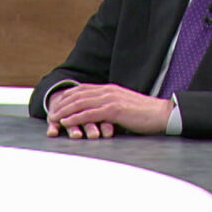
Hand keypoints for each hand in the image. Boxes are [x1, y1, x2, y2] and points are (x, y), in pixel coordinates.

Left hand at [46, 83, 173, 138]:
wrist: (162, 114)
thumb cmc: (145, 114)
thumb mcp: (124, 107)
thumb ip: (110, 107)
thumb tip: (99, 114)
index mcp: (109, 89)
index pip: (82, 89)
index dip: (67, 96)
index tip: (56, 103)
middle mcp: (107, 91)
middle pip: (77, 94)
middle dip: (61, 104)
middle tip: (50, 113)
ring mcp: (110, 99)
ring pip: (80, 103)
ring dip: (64, 111)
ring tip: (53, 118)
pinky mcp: (114, 110)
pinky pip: (89, 113)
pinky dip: (75, 117)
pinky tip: (66, 122)